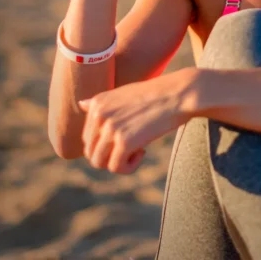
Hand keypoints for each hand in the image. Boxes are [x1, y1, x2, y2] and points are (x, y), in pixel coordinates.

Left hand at [77, 67, 197, 173]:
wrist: (180, 92)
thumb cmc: (157, 93)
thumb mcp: (124, 93)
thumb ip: (102, 102)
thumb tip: (81, 103)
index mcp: (97, 103)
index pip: (88, 138)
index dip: (108, 144)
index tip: (129, 135)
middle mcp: (99, 114)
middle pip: (91, 152)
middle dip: (111, 155)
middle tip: (133, 147)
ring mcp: (110, 128)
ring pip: (99, 162)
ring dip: (118, 163)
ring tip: (138, 151)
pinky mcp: (124, 141)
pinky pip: (116, 167)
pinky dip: (129, 167)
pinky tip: (143, 152)